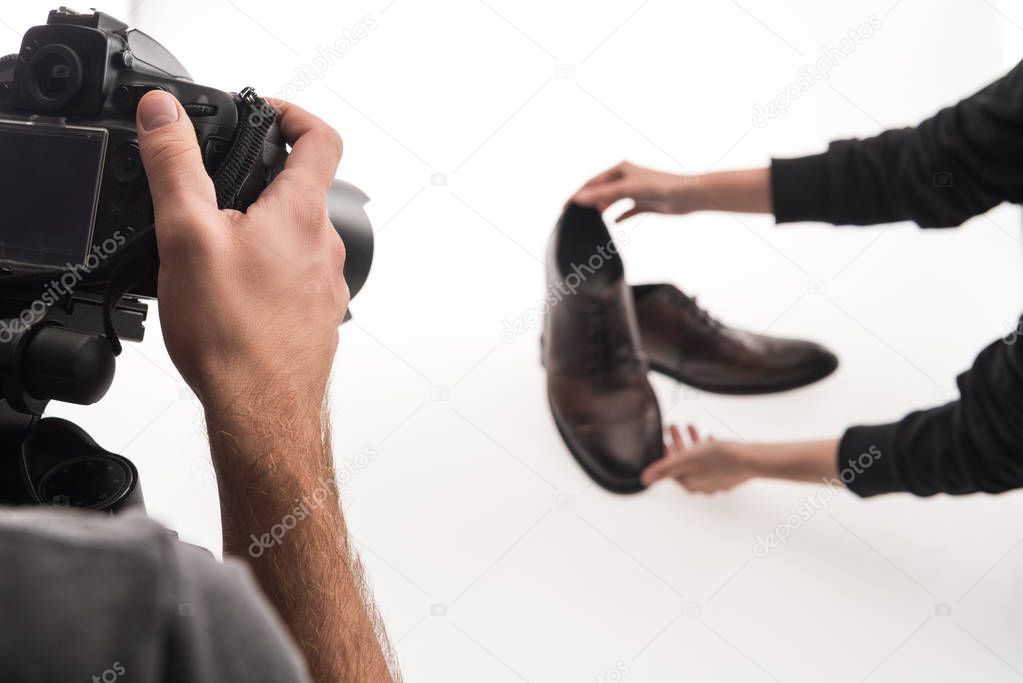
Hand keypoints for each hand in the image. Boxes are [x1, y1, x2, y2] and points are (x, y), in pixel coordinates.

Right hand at [136, 91, 347, 414]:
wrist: (261, 410)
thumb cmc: (234, 334)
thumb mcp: (187, 236)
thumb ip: (177, 166)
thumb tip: (165, 113)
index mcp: (301, 214)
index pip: (321, 138)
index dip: (294, 114)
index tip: (266, 114)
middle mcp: (326, 246)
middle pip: (306, 191)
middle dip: (262, 181)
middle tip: (220, 188)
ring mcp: (327, 284)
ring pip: (300, 238)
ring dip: (264, 230)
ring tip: (219, 247)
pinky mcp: (318, 316)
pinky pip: (298, 278)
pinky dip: (270, 272)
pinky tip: (236, 294)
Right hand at [572, 161, 696, 221]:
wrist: (686, 196)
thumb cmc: (658, 187)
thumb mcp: (625, 190)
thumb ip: (601, 195)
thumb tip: (577, 199)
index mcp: (620, 169)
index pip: (593, 182)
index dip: (579, 193)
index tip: (566, 206)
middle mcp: (626, 178)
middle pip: (602, 190)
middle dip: (589, 201)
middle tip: (575, 215)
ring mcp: (635, 190)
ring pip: (613, 199)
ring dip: (603, 207)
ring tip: (592, 218)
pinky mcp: (644, 203)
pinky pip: (627, 210)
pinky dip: (620, 215)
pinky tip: (614, 223)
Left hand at [641, 424, 756, 493]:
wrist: (749, 459)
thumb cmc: (717, 459)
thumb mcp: (685, 459)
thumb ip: (664, 468)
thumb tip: (644, 479)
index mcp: (689, 484)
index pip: (670, 468)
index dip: (666, 451)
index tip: (664, 437)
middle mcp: (701, 486)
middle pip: (683, 463)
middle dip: (678, 443)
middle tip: (675, 426)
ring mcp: (715, 481)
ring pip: (698, 460)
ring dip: (692, 443)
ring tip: (691, 427)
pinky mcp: (728, 475)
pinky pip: (713, 461)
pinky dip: (708, 449)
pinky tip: (710, 437)